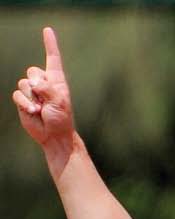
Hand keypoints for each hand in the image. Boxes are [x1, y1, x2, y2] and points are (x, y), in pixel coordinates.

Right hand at [13, 28, 73, 150]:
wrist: (54, 136)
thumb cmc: (61, 119)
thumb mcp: (59, 102)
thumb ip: (47, 88)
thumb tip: (32, 83)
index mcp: (56, 81)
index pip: (52, 59)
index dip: (50, 44)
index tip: (47, 30)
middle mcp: (43, 83)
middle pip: (32, 71)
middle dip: (37, 84)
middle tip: (45, 99)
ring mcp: (32, 91)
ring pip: (24, 83)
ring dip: (32, 97)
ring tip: (41, 109)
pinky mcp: (23, 100)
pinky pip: (18, 94)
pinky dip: (25, 103)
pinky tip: (33, 111)